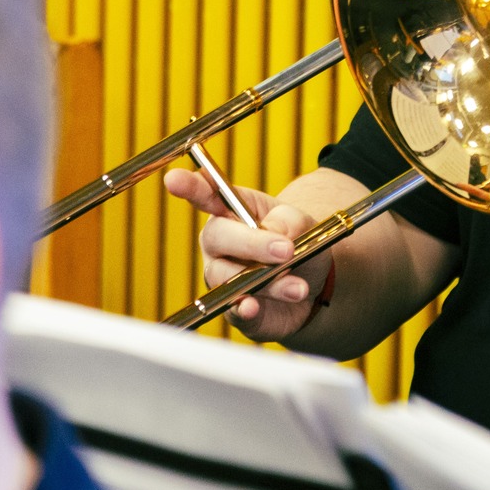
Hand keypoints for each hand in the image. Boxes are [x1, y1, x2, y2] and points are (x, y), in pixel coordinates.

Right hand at [162, 167, 330, 342]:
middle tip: (286, 250)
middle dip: (253, 244)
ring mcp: (222, 277)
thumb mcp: (303, 223)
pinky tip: (253, 306)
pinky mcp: (233, 309)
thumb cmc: (301, 242)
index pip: (206, 195)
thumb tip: (272, 235)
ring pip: (228, 277)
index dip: (190, 187)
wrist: (316, 283)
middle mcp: (219, 244)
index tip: (174, 179)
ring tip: (298, 287)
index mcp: (232, 211)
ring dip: (268, 281)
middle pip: (218, 238)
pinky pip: (232, 310)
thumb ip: (288, 223)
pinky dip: (245, 309)